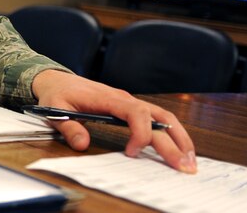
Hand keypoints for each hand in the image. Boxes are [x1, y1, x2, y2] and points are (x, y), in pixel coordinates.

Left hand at [31, 69, 196, 173]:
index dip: (140, 133)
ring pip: (163, 115)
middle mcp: (124, 98)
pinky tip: (179, 149)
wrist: (56, 79)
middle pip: (157, 116)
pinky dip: (172, 133)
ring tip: (190, 161)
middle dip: (173, 142)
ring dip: (179, 137)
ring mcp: (129, 102)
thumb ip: (69, 127)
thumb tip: (82, 144)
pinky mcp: (131, 108)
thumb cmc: (58, 94)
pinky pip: (157, 118)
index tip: (132, 152)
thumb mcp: (56, 110)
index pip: (135, 112)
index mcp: (107, 98)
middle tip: (184, 167)